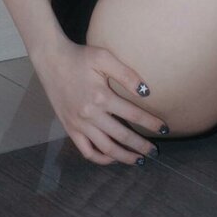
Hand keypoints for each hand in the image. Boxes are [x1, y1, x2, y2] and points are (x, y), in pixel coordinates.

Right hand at [32, 36, 167, 165]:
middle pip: (122, 136)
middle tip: (155, 152)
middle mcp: (90, 115)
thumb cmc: (80, 57)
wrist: (51, 60)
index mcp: (101, 97)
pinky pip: (86, 151)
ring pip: (105, 149)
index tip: (164, 129)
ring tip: (138, 160)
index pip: (133, 115)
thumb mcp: (104, 57)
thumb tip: (146, 92)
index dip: (151, 123)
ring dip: (124, 157)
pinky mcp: (70, 128)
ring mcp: (79, 125)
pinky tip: (112, 157)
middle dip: (141, 146)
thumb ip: (126, 74)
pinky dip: (101, 158)